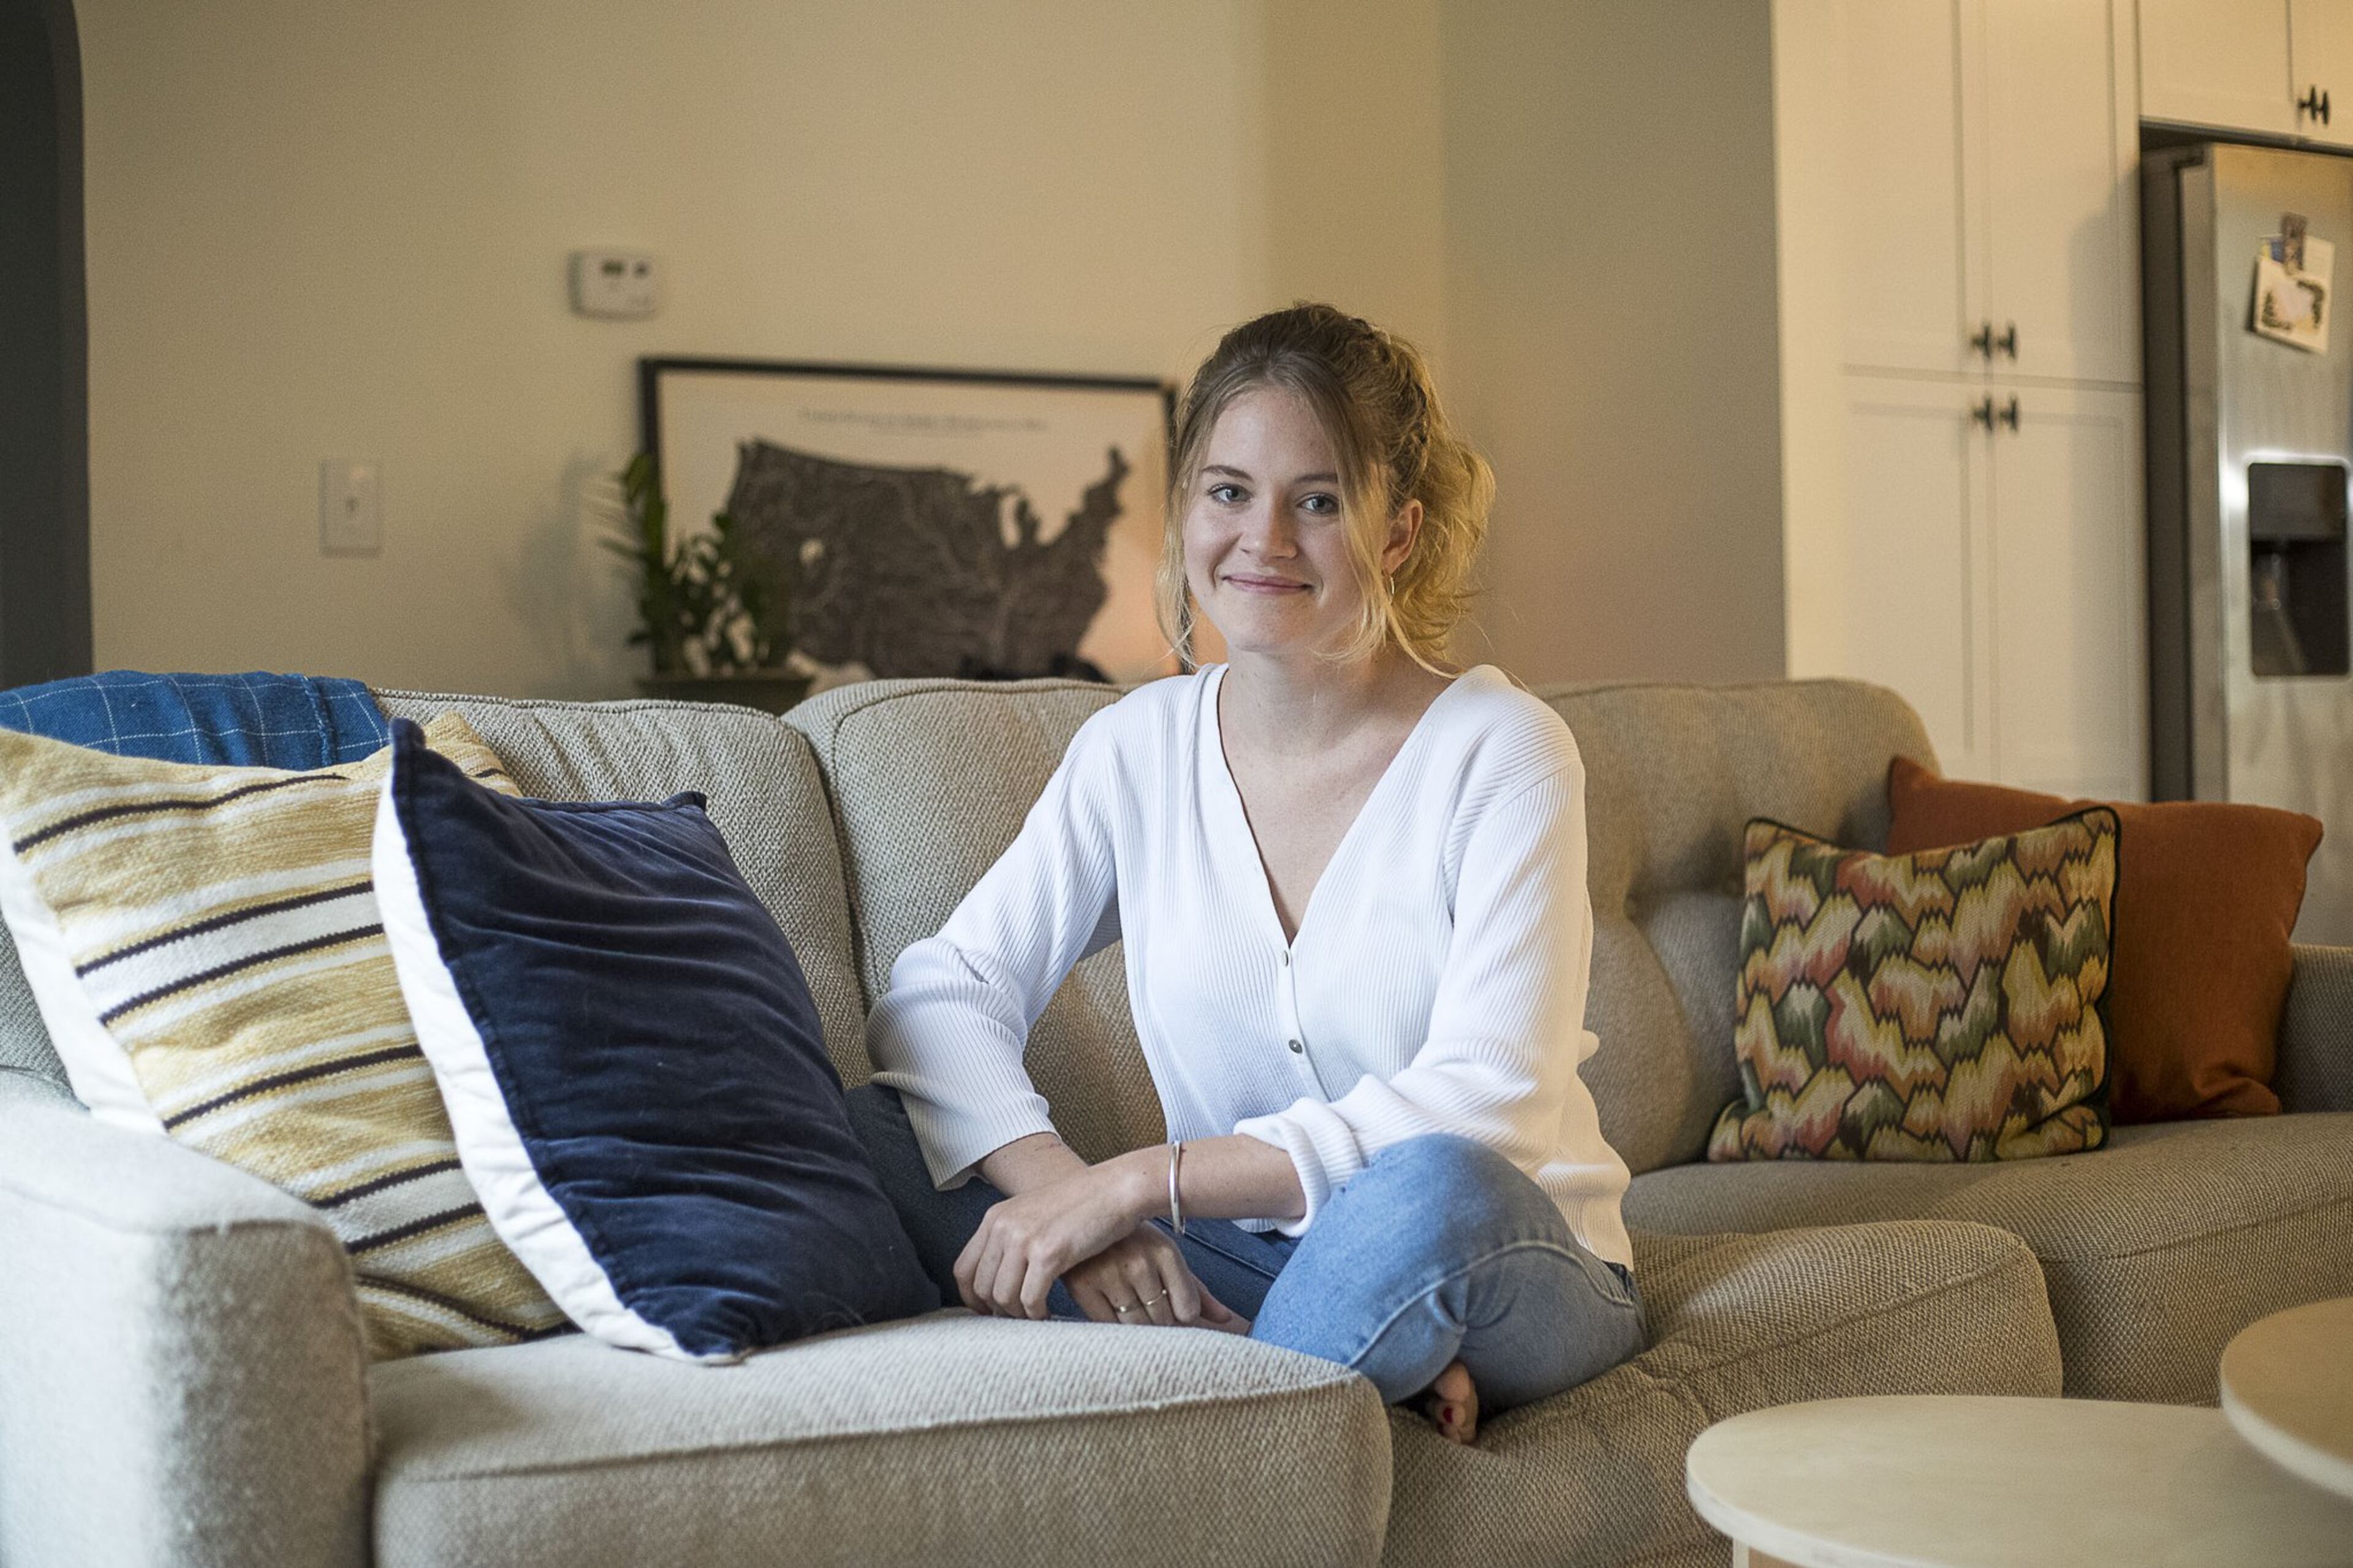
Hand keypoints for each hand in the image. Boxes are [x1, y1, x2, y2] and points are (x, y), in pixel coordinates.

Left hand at [952, 1162, 1240, 1328]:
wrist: (1115, 1189)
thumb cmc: (1081, 1205)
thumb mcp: (1034, 1215)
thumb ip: (1011, 1239)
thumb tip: (999, 1279)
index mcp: (995, 1217)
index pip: (963, 1269)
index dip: (972, 1299)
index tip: (987, 1313)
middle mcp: (1003, 1227)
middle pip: (982, 1288)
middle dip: (998, 1311)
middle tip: (1018, 1320)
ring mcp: (1024, 1240)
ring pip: (1003, 1298)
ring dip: (1019, 1315)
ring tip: (1036, 1316)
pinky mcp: (1048, 1254)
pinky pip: (1030, 1300)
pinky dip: (1037, 1314)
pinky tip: (1048, 1314)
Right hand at [1063, 1227, 1247, 1331]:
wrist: (1079, 1218)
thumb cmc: (1130, 1243)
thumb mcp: (1164, 1257)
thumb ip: (1196, 1290)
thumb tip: (1228, 1320)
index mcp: (1164, 1250)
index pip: (1188, 1309)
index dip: (1182, 1316)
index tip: (1171, 1307)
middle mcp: (1138, 1261)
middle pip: (1163, 1320)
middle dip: (1158, 1322)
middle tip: (1146, 1307)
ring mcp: (1109, 1274)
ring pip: (1136, 1326)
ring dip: (1136, 1326)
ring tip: (1128, 1306)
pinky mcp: (1082, 1286)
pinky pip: (1106, 1325)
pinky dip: (1111, 1325)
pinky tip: (1110, 1308)